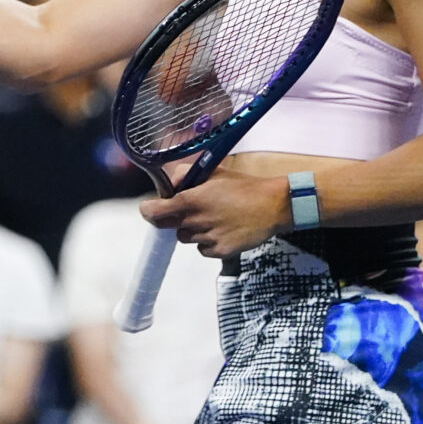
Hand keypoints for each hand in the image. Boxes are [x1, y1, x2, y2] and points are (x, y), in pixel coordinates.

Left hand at [143, 171, 288, 258]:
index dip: (149, 210)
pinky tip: (222, 229)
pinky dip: (207, 242)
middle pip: (168, 227)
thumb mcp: (213, 171)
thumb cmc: (243, 186)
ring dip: (192, 229)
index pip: (153, 213)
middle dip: (172, 218)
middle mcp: (195, 222)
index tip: (151, 208)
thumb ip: (185, 175)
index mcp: (190, 201)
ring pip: (186, 237)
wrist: (273, 206)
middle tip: (188, 210)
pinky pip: (203, 249)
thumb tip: (170, 186)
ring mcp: (207, 239)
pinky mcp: (220, 252)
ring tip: (213, 218)